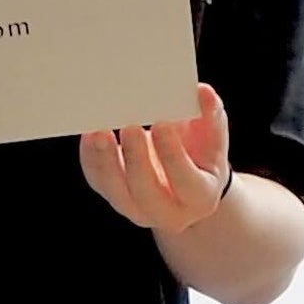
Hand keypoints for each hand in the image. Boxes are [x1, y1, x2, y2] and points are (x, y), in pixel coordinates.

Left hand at [81, 84, 235, 234]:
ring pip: (116, 191)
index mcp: (200, 198)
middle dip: (136, 159)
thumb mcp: (213, 135)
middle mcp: (166, 212)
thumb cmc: (201, 151)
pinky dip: (91, 157)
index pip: (187, 182)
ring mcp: (136, 207)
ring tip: (99, 131)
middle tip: (129, 127)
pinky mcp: (113, 194)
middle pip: (146, 193)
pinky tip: (89, 134)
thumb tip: (201, 91)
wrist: (184, 174)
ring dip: (105, 161)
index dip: (173, 155)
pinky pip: (97, 179)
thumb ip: (211, 114)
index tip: (163, 124)